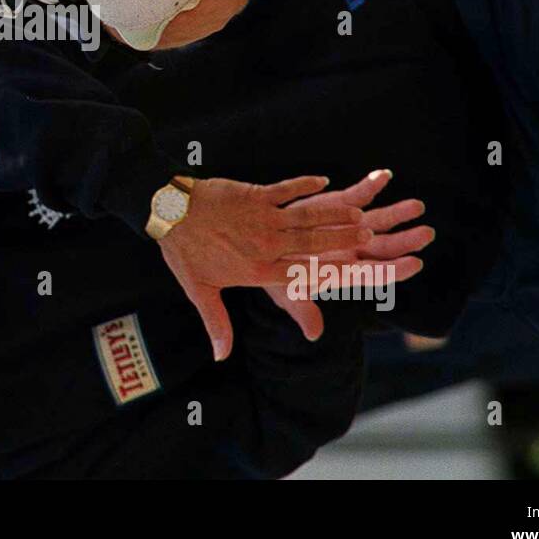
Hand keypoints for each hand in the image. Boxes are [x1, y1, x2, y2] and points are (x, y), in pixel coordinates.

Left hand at [157, 175, 371, 361]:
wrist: (169, 211)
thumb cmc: (183, 251)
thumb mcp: (199, 291)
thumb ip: (217, 323)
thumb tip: (221, 357)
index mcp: (256, 271)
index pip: (302, 277)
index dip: (330, 274)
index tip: (352, 275)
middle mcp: (265, 245)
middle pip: (313, 245)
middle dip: (343, 240)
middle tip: (370, 236)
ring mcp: (262, 218)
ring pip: (307, 218)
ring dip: (334, 215)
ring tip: (359, 214)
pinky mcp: (255, 195)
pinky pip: (287, 189)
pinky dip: (306, 185)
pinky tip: (325, 181)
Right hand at [263, 169, 433, 341]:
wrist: (265, 244)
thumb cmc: (276, 275)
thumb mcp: (286, 293)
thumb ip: (303, 310)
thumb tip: (314, 335)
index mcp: (345, 272)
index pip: (376, 273)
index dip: (396, 269)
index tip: (415, 263)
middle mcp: (353, 249)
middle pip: (387, 247)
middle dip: (407, 240)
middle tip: (426, 233)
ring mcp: (350, 227)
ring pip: (381, 220)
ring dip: (399, 213)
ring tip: (418, 206)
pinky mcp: (340, 206)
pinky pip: (360, 194)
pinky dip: (372, 185)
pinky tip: (384, 176)